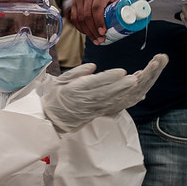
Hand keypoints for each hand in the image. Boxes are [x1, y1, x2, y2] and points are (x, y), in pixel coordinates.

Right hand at [41, 54, 168, 132]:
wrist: (52, 119)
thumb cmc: (54, 97)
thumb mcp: (59, 81)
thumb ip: (76, 73)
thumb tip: (92, 66)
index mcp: (74, 90)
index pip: (94, 83)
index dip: (108, 77)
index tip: (121, 71)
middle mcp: (84, 100)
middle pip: (105, 92)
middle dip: (121, 85)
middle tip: (134, 78)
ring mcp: (91, 108)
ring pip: (109, 100)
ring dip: (123, 92)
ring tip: (135, 83)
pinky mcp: (95, 113)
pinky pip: (109, 106)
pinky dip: (119, 100)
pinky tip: (127, 93)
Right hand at [69, 0, 124, 43]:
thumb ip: (125, 5)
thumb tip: (135, 19)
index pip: (97, 8)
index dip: (99, 21)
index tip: (103, 32)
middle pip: (87, 15)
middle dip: (93, 30)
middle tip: (100, 40)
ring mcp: (79, 0)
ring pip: (79, 19)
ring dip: (87, 32)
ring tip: (95, 40)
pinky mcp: (74, 4)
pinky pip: (74, 19)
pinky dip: (80, 28)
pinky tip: (87, 34)